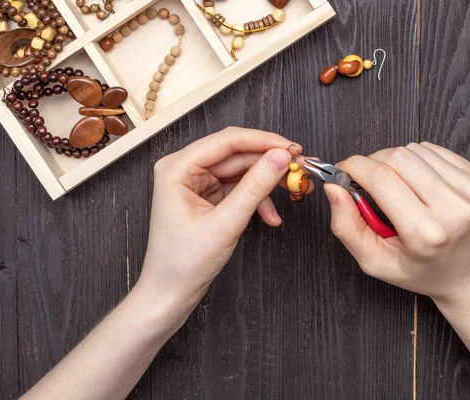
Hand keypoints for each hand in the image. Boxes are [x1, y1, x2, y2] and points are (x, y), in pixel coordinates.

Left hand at [139, 127, 312, 303]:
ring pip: (241, 171)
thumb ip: (255, 187)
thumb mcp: (225, 223)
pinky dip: (257, 199)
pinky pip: (238, 188)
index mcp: (177, 168)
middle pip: (236, 154)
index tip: (291, 148)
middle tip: (299, 169)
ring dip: (266, 184)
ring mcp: (196, 183)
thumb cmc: (182, 263)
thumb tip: (280, 157)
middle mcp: (184, 169)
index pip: (226, 141)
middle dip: (269, 164)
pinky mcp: (207, 196)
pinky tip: (271, 216)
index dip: (263, 141)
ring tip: (291, 192)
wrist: (171, 292)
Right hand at [323, 142, 469, 309]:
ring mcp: (468, 189)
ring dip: (392, 160)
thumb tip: (333, 188)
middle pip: (396, 158)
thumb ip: (346, 226)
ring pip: (413, 150)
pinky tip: (412, 180)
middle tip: (364, 181)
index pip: (380, 179)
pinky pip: (432, 150)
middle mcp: (452, 206)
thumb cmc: (422, 271)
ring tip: (392, 185)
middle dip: (370, 162)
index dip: (353, 167)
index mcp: (425, 232)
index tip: (342, 172)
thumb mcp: (374, 261)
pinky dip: (414, 159)